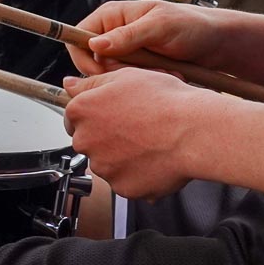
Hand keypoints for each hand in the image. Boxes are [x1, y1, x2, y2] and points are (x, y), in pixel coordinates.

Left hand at [61, 68, 220, 199]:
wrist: (193, 131)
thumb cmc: (164, 101)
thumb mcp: (125, 76)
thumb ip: (91, 83)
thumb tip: (70, 84)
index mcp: (82, 111)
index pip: (74, 117)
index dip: (95, 114)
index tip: (112, 115)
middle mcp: (86, 141)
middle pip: (89, 142)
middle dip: (107, 137)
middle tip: (136, 128)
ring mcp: (104, 168)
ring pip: (108, 164)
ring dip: (122, 157)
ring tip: (150, 143)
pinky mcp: (123, 188)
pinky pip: (126, 182)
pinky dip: (138, 175)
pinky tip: (156, 159)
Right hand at [67, 1, 225, 75]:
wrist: (217, 43)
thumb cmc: (192, 26)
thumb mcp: (160, 27)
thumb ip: (127, 35)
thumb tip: (95, 44)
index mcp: (113, 16)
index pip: (79, 38)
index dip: (85, 59)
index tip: (103, 73)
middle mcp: (115, 33)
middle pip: (93, 61)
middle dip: (115, 72)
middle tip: (142, 73)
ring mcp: (126, 51)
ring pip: (111, 75)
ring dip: (132, 78)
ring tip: (160, 72)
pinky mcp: (138, 67)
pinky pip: (128, 81)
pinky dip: (143, 83)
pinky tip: (162, 76)